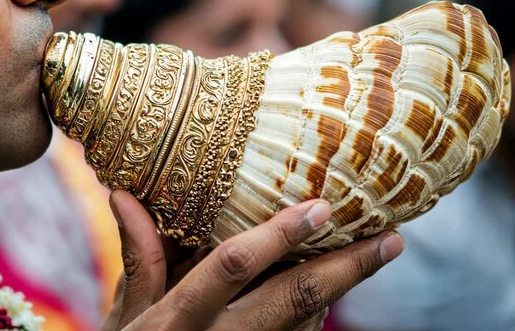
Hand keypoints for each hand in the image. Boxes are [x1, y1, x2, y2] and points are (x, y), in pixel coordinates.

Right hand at [103, 191, 402, 330]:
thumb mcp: (127, 313)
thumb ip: (139, 258)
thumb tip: (123, 195)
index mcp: (181, 318)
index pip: (233, 268)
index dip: (278, 236)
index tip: (319, 207)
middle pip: (295, 300)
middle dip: (347, 269)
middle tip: (390, 239)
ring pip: (308, 323)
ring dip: (344, 286)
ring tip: (377, 248)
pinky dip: (321, 309)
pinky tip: (336, 280)